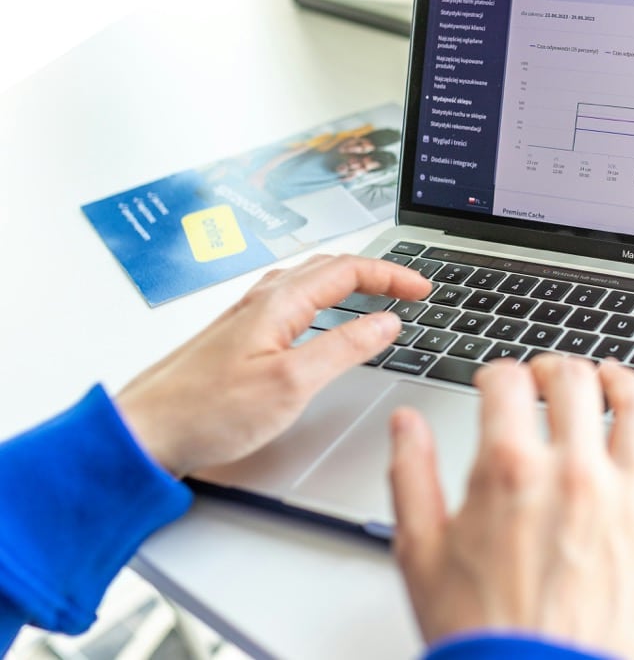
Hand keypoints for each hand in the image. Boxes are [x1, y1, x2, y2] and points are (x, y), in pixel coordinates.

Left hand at [115, 253, 430, 476]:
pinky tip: (323, 320)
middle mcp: (261, 302)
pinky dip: (324, 300)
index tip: (422, 289)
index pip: (348, 270)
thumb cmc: (205, 412)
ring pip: (308, 282)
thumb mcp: (291, 384)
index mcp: (278, 303)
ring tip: (376, 295)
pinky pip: (292, 302)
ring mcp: (247, 319)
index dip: (392, 275)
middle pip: (329, 268)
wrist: (143, 433)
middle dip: (375, 272)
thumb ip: (344, 349)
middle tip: (408, 288)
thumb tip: (385, 323)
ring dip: (348, 282)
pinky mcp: (238, 339)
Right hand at [390, 355, 633, 659]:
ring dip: (624, 382)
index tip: (495, 381)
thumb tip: (406, 425)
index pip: (509, 384)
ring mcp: (625, 501)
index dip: (497, 373)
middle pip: (577, 384)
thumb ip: (411, 475)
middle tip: (546, 376)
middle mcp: (573, 474)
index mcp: (510, 471)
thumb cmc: (478, 632)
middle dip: (556, 369)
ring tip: (612, 376)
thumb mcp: (420, 552)